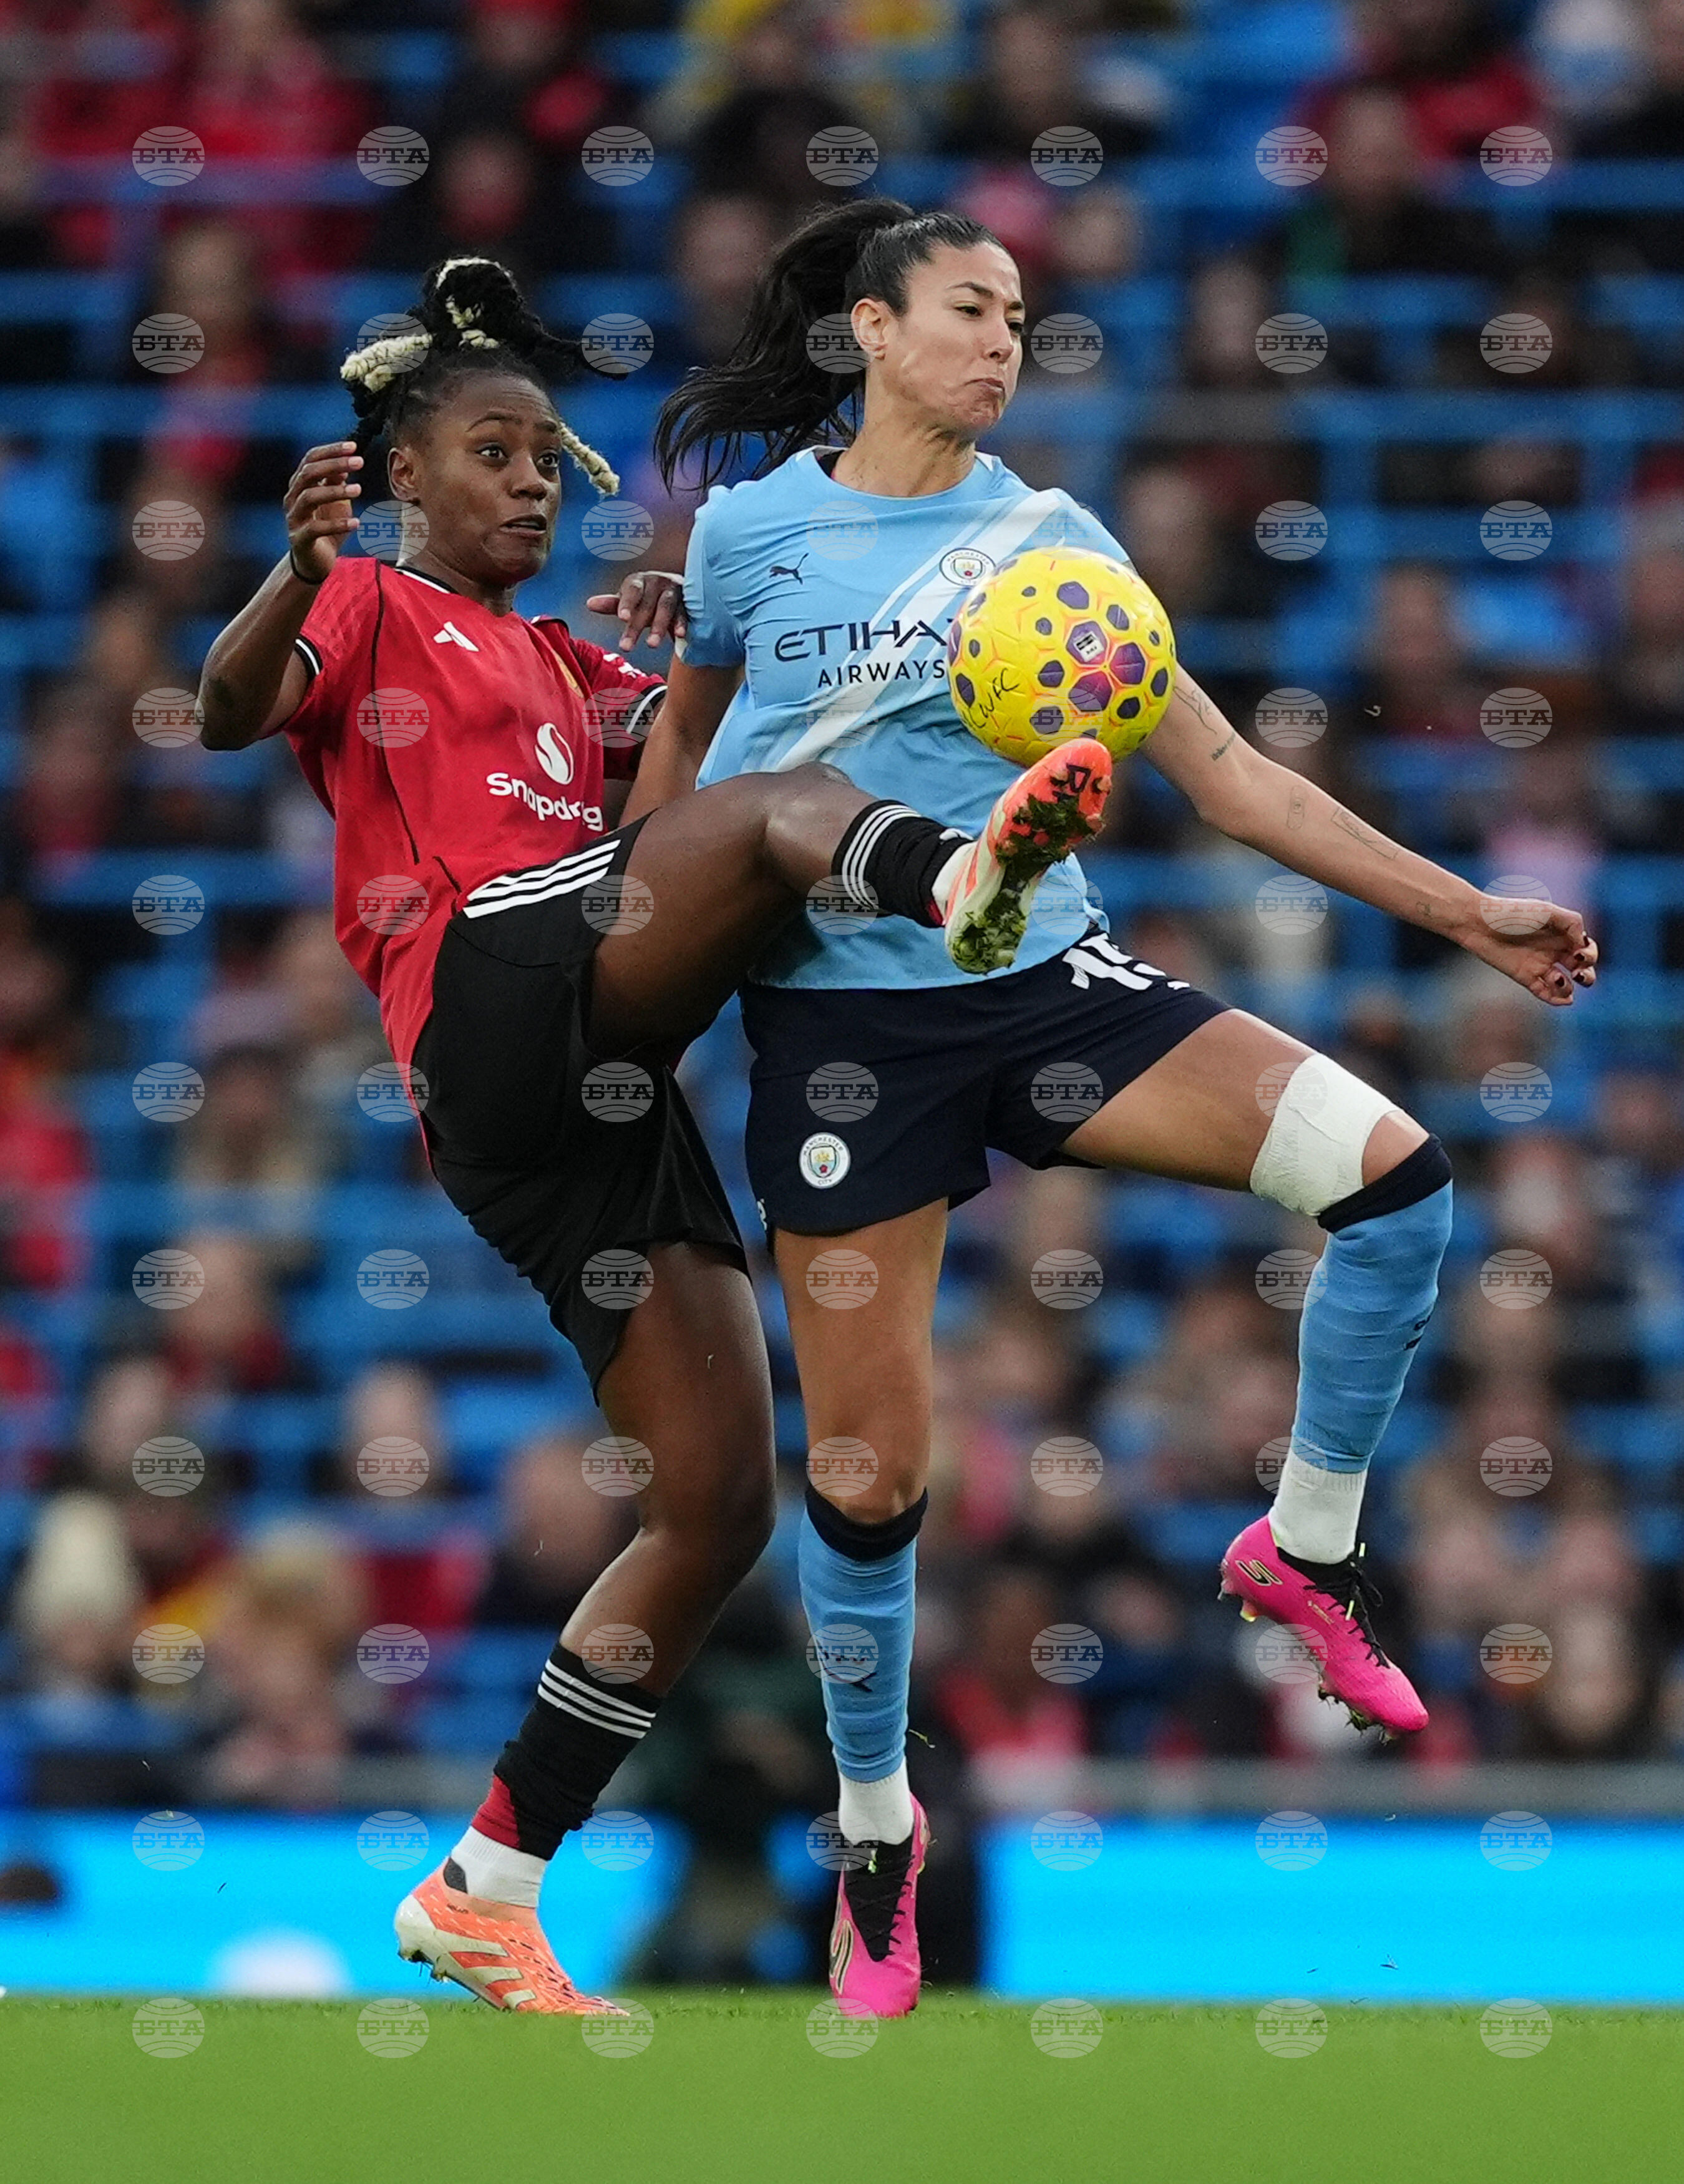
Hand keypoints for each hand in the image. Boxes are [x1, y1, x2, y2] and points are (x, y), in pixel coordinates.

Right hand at [284, 441, 360, 580]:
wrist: (315, 562)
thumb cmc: (326, 528)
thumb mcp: (335, 502)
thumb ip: (335, 483)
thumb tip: (345, 464)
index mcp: (300, 484)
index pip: (311, 459)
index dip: (331, 450)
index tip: (354, 447)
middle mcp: (292, 497)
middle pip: (309, 473)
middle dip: (334, 464)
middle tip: (359, 462)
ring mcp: (293, 518)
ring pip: (309, 497)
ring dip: (336, 491)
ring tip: (359, 490)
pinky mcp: (299, 539)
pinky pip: (316, 529)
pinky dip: (337, 524)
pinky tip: (356, 523)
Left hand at [586, 568, 685, 651]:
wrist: (679, 591)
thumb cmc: (648, 598)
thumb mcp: (630, 601)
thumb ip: (613, 604)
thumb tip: (589, 604)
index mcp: (639, 581)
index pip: (632, 591)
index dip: (627, 603)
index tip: (622, 618)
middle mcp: (657, 582)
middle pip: (646, 605)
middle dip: (636, 626)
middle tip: (625, 647)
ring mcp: (674, 590)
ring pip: (666, 607)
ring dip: (659, 626)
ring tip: (651, 645)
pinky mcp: (690, 601)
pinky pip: (685, 612)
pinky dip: (681, 623)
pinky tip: (678, 635)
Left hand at [1454, 892, 1598, 1005]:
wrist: (1479, 923)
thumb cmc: (1512, 912)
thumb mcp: (1547, 912)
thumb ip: (1572, 923)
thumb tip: (1584, 944)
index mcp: (1562, 934)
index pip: (1587, 950)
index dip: (1590, 955)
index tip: (1579, 953)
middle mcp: (1553, 951)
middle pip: (1582, 970)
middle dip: (1587, 976)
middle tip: (1578, 973)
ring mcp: (1539, 965)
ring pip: (1565, 985)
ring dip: (1568, 988)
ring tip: (1556, 979)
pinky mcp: (1524, 977)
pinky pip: (1544, 993)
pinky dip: (1556, 999)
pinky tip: (1562, 999)